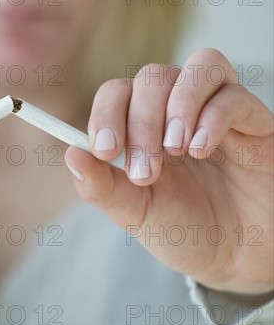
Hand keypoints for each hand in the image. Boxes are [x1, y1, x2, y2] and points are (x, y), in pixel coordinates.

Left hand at [65, 48, 272, 294]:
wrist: (237, 257)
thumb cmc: (183, 228)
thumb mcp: (135, 212)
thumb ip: (102, 186)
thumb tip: (70, 154)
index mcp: (142, 126)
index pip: (116, 93)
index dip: (105, 114)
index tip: (105, 151)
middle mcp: (176, 110)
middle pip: (151, 78)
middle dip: (142, 122)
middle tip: (145, 171)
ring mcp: (216, 110)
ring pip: (197, 68)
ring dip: (178, 106)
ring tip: (175, 150)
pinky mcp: (254, 121)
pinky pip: (234, 94)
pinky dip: (213, 117)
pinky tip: (201, 151)